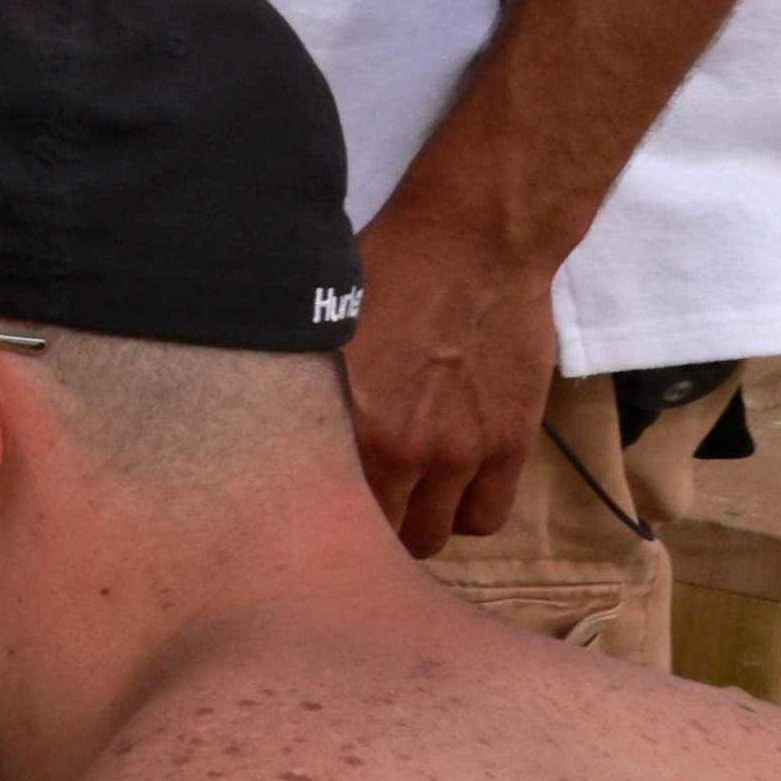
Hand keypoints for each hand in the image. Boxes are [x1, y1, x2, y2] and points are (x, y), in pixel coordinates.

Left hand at [338, 167, 565, 550]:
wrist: (475, 246)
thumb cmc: (388, 271)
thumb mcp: (322, 328)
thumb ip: (307, 389)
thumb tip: (272, 422)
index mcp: (346, 421)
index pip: (323, 508)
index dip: (320, 511)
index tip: (318, 500)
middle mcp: (401, 449)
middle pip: (378, 534)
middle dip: (368, 526)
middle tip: (365, 502)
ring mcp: (459, 452)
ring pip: (435, 534)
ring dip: (419, 521)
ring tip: (411, 497)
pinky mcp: (508, 445)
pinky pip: (487, 516)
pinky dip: (468, 511)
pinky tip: (454, 488)